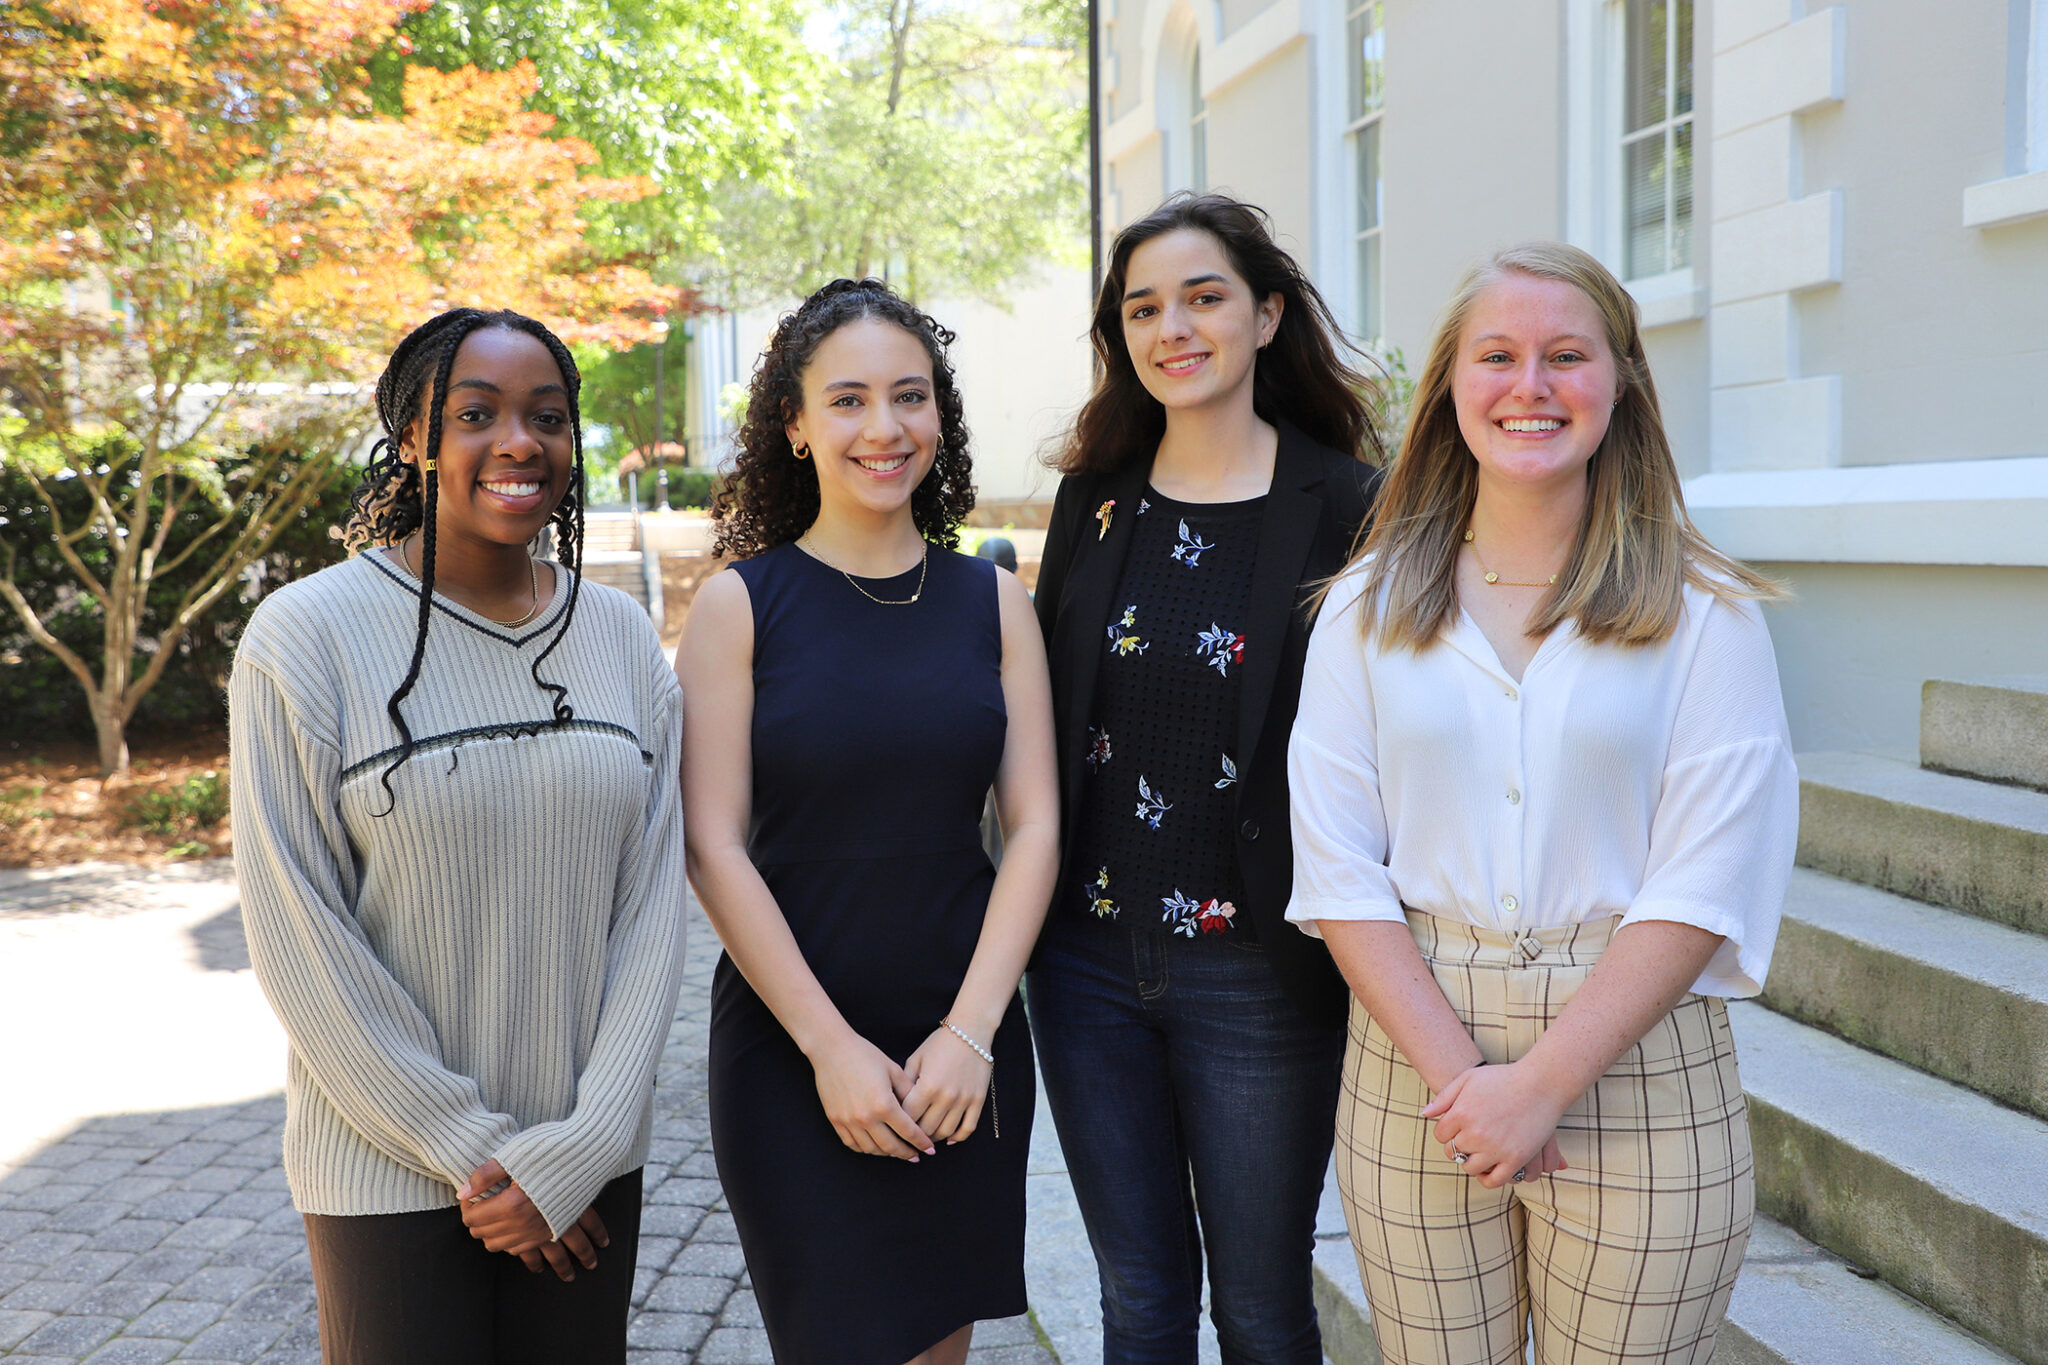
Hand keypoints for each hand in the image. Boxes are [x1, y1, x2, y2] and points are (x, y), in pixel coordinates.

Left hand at [456, 1160, 608, 1279]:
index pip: (472, 1218)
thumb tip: (462, 1192)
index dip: (466, 1207)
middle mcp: (524, 1223)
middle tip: (478, 1205)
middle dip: (476, 1222)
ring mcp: (538, 1231)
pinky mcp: (550, 1233)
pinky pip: (520, 1250)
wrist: (588, 1154)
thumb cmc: (550, 1149)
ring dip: (491, 1234)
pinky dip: (510, 1242)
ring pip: (500, 1246)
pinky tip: (510, 1228)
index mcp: (512, 1204)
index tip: (469, 1196)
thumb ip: (485, 1176)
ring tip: (491, 1218)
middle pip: (484, 1234)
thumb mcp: (513, 1156)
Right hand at [809, 1031, 935, 1161]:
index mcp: (884, 1104)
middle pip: (890, 1146)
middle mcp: (866, 1117)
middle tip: (915, 1156)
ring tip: (896, 1151)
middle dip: (906, 1153)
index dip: (921, 1142)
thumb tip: (921, 1109)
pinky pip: (852, 1143)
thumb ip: (909, 1091)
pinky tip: (874, 1146)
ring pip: (871, 1149)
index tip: (930, 1149)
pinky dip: (865, 1149)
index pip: (908, 1132)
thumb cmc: (864, 1055)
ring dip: (886, 1153)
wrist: (832, 1049)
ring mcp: (849, 1121)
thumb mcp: (893, 1069)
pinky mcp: (836, 1120)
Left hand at [901, 1025, 992, 1144]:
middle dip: (915, 1135)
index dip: (900, 1124)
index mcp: (927, 1086)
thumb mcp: (916, 1059)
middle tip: (908, 1138)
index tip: (895, 1127)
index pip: (909, 1117)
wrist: (971, 1032)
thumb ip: (905, 1083)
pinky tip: (948, 1139)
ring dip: (934, 1139)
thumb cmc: (939, 1044)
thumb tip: (897, 1107)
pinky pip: (968, 1128)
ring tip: (926, 1139)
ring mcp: (964, 1100)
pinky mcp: (978, 1100)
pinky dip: (957, 1138)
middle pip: (926, 1129)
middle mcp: (946, 1097)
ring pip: (946, 1132)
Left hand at [1423, 1061, 1571, 1189]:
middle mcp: (1475, 1133)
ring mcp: (1496, 1148)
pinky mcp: (1515, 1159)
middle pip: (1453, 1152)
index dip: (1447, 1132)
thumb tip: (1425, 1115)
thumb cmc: (1503, 1078)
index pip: (1440, 1134)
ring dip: (1471, 1162)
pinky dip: (1488, 1178)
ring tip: (1479, 1152)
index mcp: (1461, 1113)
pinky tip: (1489, 1168)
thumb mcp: (1468, 1078)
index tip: (1456, 1128)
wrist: (1541, 1083)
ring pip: (1470, 1168)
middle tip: (1468, 1140)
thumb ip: (1444, 1097)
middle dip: (1457, 1146)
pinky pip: (1494, 1180)